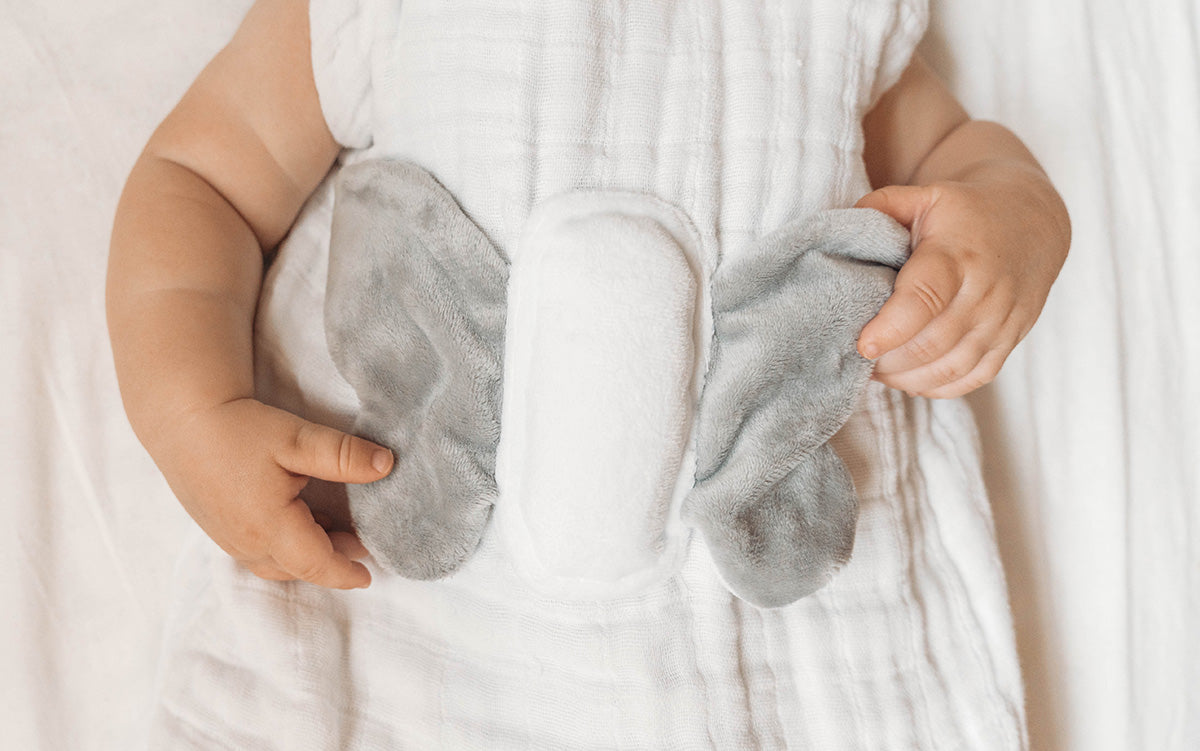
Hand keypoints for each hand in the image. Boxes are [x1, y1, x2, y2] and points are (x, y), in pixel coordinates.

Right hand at [153, 398, 392, 587]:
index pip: (317, 564)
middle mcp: (246, 543)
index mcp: (269, 528)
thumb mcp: (299, 439)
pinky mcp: (218, 528)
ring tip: (335, 532)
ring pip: (277, 563)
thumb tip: (388, 466)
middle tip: (361, 542)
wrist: (182, 419)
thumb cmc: (239, 429)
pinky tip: (299, 521)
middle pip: (298, 568)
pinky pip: (258, 552)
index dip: (346, 573)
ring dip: (307, 556)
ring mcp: (228, 539)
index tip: (369, 576)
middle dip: (332, 562)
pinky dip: (285, 547)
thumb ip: (344, 456)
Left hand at [854, 168, 1068, 397]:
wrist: (1031, 224)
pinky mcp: (1010, 340)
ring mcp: (1001, 320)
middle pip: (932, 343)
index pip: (925, 299)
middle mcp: (984, 292)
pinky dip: (937, 387)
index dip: (892, 328)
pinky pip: (973, 378)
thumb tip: (841, 227)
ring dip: (907, 378)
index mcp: (957, 255)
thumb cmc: (966, 213)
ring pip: (951, 368)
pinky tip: (910, 380)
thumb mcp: (927, 196)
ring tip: (879, 371)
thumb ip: (883, 207)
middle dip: (889, 361)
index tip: (863, 345)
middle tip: (859, 359)